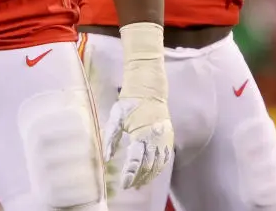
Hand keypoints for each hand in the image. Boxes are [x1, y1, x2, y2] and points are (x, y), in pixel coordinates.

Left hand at [101, 22, 173, 189]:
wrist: (148, 89)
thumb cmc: (129, 103)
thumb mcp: (116, 118)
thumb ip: (110, 138)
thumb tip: (106, 158)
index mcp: (141, 134)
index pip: (135, 161)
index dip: (130, 175)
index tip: (124, 185)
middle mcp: (155, 138)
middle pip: (148, 166)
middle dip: (139, 178)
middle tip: (130, 187)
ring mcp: (164, 138)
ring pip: (159, 164)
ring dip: (149, 176)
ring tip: (140, 184)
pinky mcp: (168, 137)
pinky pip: (166, 158)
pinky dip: (159, 168)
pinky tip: (152, 173)